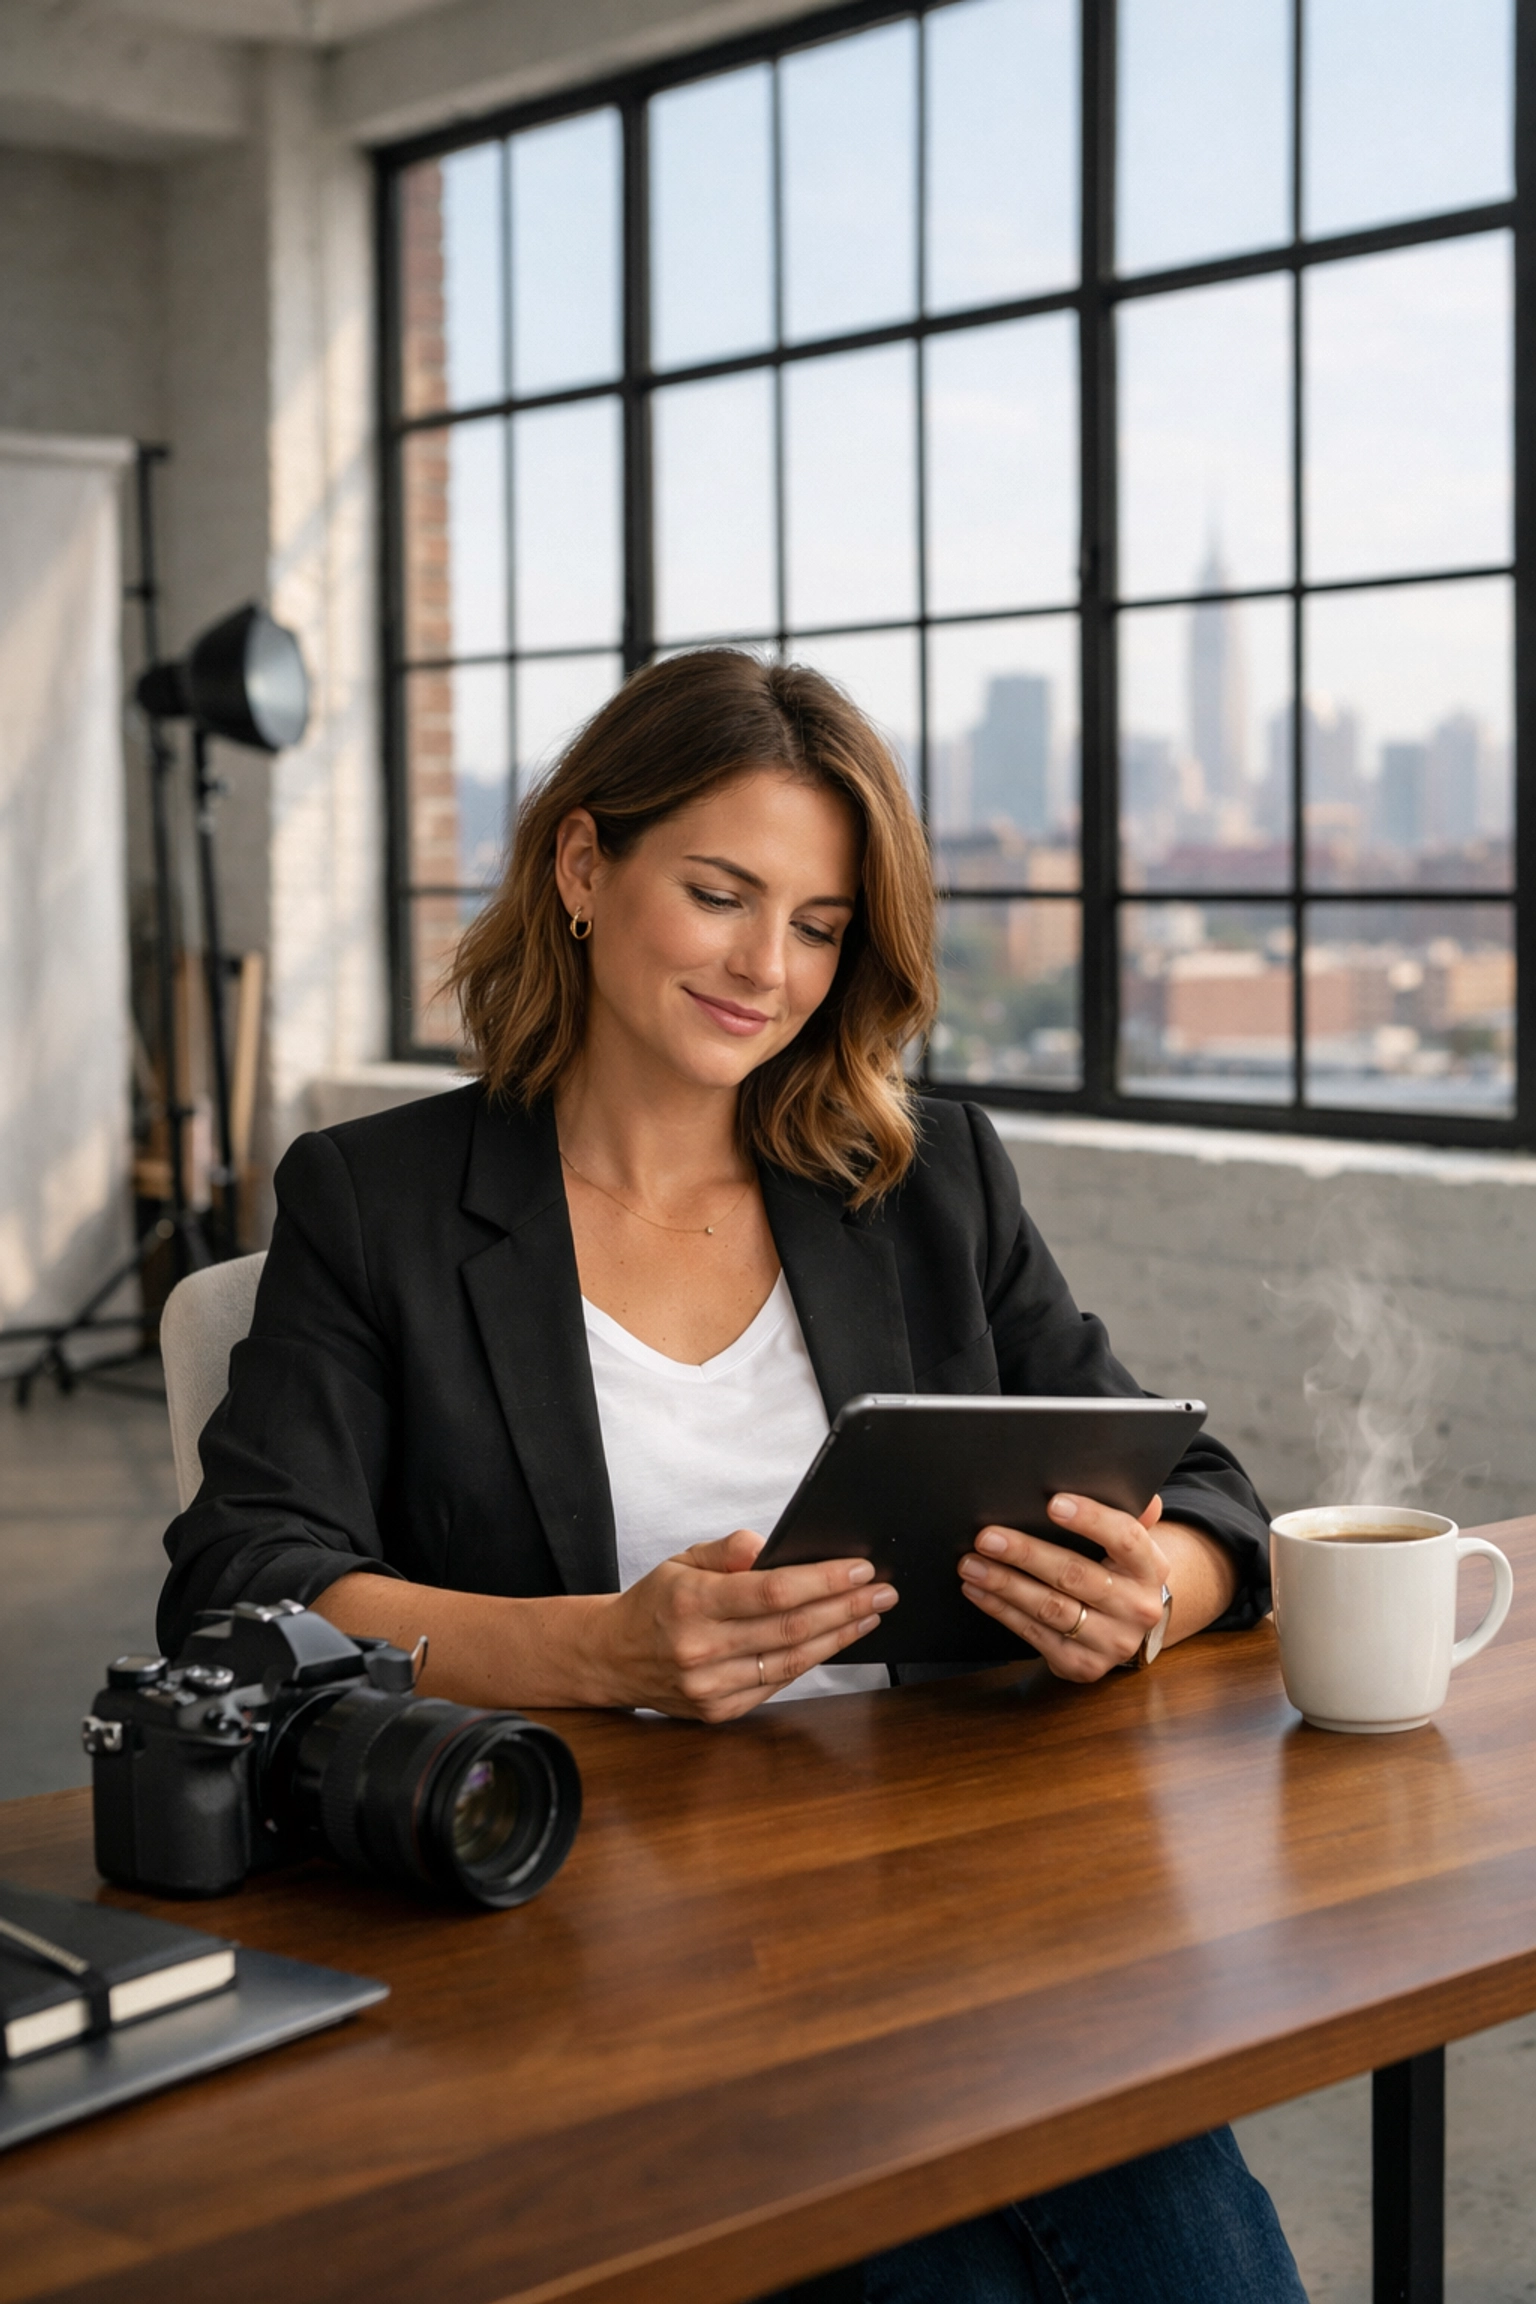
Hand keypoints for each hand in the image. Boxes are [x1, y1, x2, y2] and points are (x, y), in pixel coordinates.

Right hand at [592, 1529, 897, 1721]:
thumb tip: (770, 1545)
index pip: (772, 1591)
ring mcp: (710, 1686)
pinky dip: (811, 1660)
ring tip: (870, 1614)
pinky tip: (834, 1639)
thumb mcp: (682, 1560)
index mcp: (691, 1602)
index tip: (859, 1569)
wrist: (612, 1657)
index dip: (823, 1581)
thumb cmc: (655, 1603)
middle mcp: (700, 1648)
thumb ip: (728, 1549)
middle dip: (845, 1607)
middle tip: (883, 1591)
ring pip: (792, 1661)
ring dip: (839, 1636)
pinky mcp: (719, 1710)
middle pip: (791, 1629)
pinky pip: (778, 1683)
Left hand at [957, 1494, 1170, 1682]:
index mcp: (1151, 1568)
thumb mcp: (1129, 1545)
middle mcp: (1137, 1608)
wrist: (1127, 1628)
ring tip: (971, 1564)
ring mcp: (1111, 1642)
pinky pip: (1035, 1634)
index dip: (1091, 1519)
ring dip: (1004, 1584)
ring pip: (1050, 1608)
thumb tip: (1142, 1494)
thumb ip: (1130, 1515)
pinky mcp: (1082, 1664)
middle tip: (986, 1538)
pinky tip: (979, 1591)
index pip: (1126, 1538)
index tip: (1053, 1503)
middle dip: (1026, 1554)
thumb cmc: (1118, 1572)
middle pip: (1076, 1575)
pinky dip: (1002, 1610)